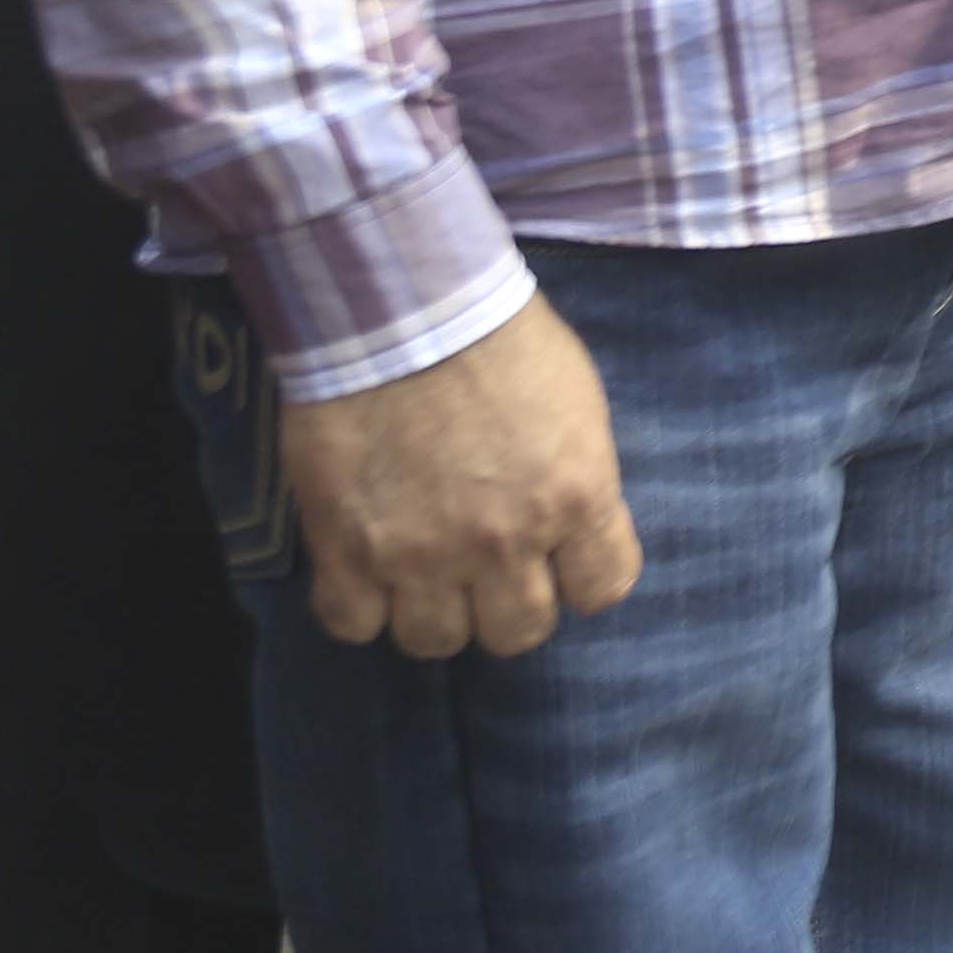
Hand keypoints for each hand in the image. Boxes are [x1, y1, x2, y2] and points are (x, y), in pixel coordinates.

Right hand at [281, 293, 639, 659]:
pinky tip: (366, 573)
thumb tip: (571, 527)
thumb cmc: (502, 341)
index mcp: (576, 497)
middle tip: (490, 571)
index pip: (605, 589)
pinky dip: (360, 607)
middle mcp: (505, 540)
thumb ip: (577, 479)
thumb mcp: (578, 406)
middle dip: (508, 606)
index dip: (583, 579)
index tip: (563, 562)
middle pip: (518, 633)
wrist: (404, 310)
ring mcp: (421, 553)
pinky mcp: (347, 550)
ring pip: (435, 642)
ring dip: (434, 613)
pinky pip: (353, 624)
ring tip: (425, 574)